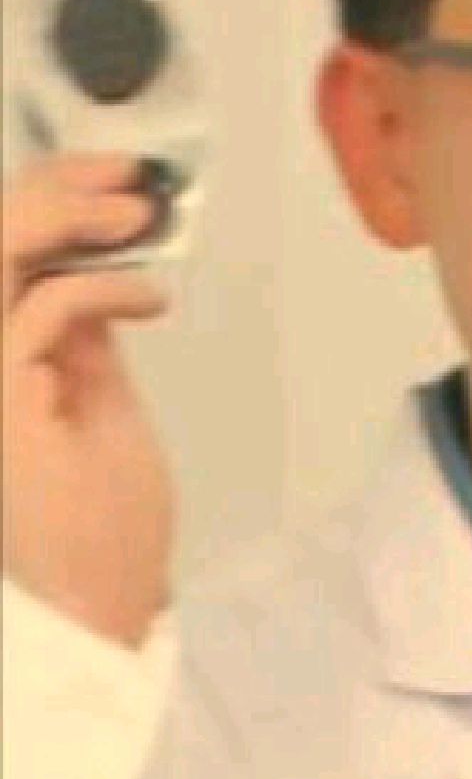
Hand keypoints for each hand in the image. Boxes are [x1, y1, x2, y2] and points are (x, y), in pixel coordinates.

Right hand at [3, 153, 175, 647]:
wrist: (99, 601)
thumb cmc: (101, 517)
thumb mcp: (95, 404)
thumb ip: (80, 340)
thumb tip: (93, 274)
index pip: (2, 256)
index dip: (49, 200)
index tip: (116, 178)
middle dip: (54, 187)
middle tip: (131, 177)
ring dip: (64, 215)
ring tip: (137, 212)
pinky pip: (39, 311)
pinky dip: (101, 288)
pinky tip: (150, 301)